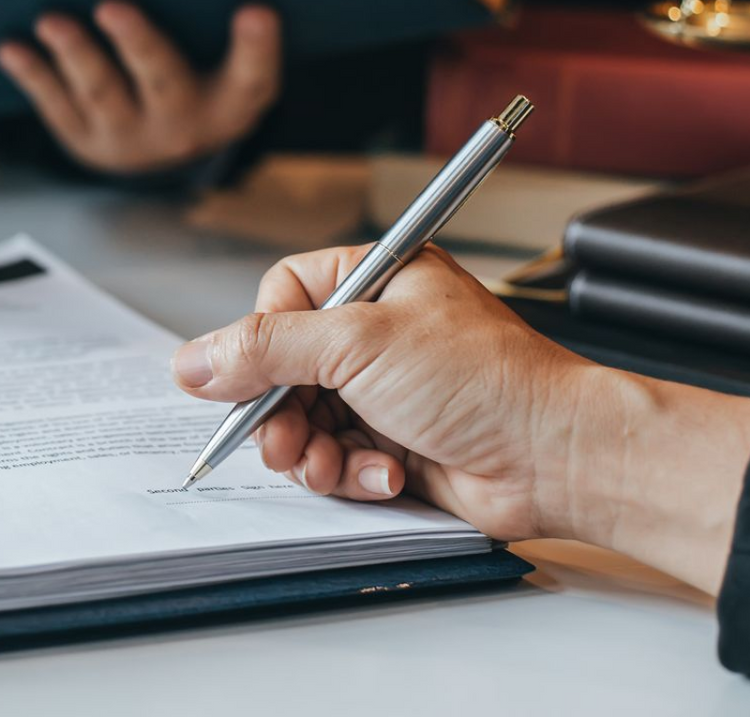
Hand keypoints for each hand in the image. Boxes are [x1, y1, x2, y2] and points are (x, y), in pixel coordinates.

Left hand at [0, 0, 280, 175]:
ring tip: (50, 19)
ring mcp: (131, 139)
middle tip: (111, 4)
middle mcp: (186, 126)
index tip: (258, 8)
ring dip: (74, 54)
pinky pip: (56, 106)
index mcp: (233, 101)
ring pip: (101, 93)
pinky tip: (10, 46)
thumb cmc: (201, 70)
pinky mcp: (85, 141)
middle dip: (137, 42)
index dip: (257, 46)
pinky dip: (33, 75)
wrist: (164, 144)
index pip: (253, 76)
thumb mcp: (224, 54)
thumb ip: (215, 13)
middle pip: (164, 82)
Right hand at [172, 245, 749, 592]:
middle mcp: (379, 330)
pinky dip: (351, 471)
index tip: (253, 375)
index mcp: (376, 277)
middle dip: (280, 410)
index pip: (282, 296)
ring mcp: (386, 388)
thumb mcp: (359, 344)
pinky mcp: (395, 441)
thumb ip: (266, 349)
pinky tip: (384, 472)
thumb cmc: (488, 380)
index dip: (262, 339)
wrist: (556, 456)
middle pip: (283, 366)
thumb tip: (194, 361)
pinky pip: (338, 458)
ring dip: (312, 450)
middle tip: (284, 437)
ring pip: (304, 420)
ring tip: (332, 461)